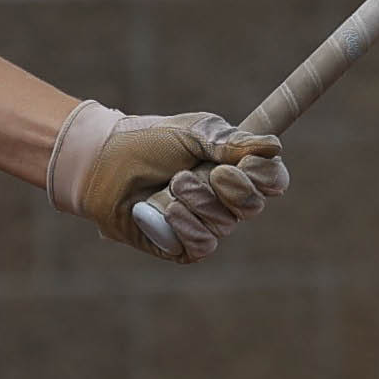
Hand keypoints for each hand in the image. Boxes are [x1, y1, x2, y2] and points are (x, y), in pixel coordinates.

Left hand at [49, 103, 291, 264]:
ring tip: (170, 185)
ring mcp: (204, 224)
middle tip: (195, 173)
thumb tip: (273, 147)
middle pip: (252, 206)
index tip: (241, 163)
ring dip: (196, 201)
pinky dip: (186, 226)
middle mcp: (225, 200)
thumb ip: (231, 141)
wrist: (105, 163)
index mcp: (235, 168)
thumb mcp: (193, 132)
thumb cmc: (149, 142)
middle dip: (225, 188)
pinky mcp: (182, 246)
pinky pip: (202, 245)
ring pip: (223, 225)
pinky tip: (168, 210)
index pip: (273, 180)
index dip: (264, 177)